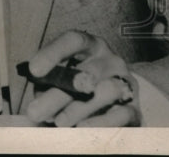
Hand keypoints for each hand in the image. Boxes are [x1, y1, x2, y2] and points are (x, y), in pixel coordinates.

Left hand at [23, 30, 140, 126]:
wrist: (118, 94)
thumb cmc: (77, 83)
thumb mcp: (61, 76)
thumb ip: (48, 84)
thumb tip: (38, 104)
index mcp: (90, 45)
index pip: (73, 40)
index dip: (53, 53)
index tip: (34, 70)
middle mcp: (110, 60)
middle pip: (87, 73)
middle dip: (58, 94)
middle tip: (35, 111)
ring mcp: (125, 83)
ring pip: (105, 93)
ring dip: (78, 109)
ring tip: (58, 122)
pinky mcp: (135, 109)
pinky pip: (122, 115)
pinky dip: (101, 123)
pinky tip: (82, 128)